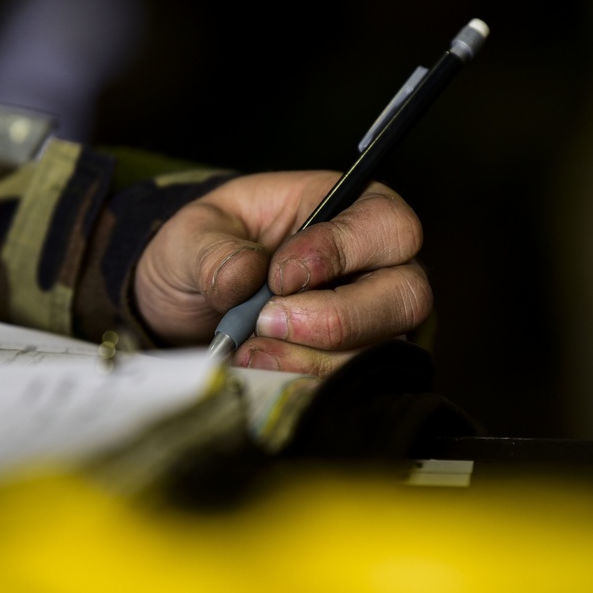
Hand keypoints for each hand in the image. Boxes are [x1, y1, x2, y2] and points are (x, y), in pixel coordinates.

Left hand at [134, 171, 431, 374]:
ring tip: (250, 351)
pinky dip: (303, 383)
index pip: (386, 225)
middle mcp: (377, 267)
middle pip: (406, 295)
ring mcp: (372, 322)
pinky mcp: (353, 365)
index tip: (280, 275)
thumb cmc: (204, 252)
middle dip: (337, 318)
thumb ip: (212, 249)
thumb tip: (243, 276)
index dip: (341, 251)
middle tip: (268, 322)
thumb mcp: (191, 235)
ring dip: (313, 358)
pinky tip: (258, 371)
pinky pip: (353, 384)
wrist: (186, 307)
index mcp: (349, 208)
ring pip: (382, 349)